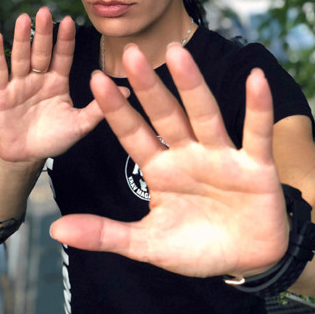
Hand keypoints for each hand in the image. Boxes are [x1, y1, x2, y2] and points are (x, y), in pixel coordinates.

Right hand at [0, 7, 103, 164]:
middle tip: (44, 11)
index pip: (63, 56)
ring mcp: (19, 84)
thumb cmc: (54, 139)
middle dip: (43, 33)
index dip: (65, 40)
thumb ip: (99, 108)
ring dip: (21, 38)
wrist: (27, 156)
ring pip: (21, 57)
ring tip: (23, 18)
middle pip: (41, 52)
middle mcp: (39, 78)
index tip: (69, 21)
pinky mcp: (1, 94)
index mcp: (58, 82)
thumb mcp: (79, 124)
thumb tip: (127, 91)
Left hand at [50, 42, 288, 277]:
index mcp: (160, 169)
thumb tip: (55, 230)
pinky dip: (258, 107)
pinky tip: (255, 79)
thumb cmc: (196, 247)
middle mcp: (188, 154)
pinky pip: (256, 132)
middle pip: (165, 115)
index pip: (133, 134)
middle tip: (129, 53)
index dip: (115, 110)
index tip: (94, 80)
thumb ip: (106, 233)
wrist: (246, 260)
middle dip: (148, 87)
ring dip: (191, 84)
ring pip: (204, 114)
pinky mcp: (255, 164)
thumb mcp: (148, 243)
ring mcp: (221, 156)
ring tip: (176, 53)